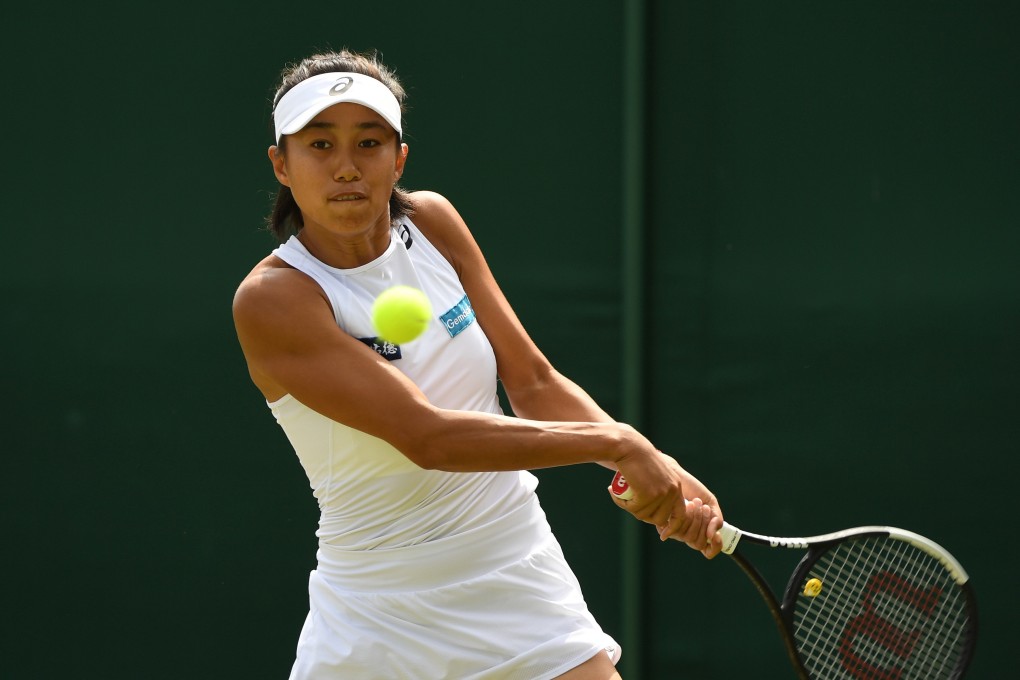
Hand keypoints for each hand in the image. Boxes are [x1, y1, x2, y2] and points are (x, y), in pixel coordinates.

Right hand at [608, 453, 724, 558]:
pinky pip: (633, 508)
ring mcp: (661, 494)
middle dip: (643, 515)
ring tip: (621, 494)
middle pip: (659, 519)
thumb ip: (661, 492)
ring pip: (644, 515)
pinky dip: (622, 503)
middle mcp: (672, 491)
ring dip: (630, 508)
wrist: (629, 447)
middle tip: (629, 502)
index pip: (680, 515)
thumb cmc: (639, 459)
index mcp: (676, 487)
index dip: (672, 527)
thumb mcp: (657, 476)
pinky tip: (614, 492)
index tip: (663, 535)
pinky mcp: (647, 494)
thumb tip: (661, 519)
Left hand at [658, 497, 724, 558]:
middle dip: (704, 524)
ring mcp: (676, 532)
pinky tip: (687, 504)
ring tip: (696, 502)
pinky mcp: (665, 526)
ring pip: (689, 538)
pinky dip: (687, 517)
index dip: (715, 547)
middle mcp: (687, 535)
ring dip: (696, 519)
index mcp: (700, 531)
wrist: (678, 477)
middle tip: (705, 508)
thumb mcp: (711, 504)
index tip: (716, 536)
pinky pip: (679, 531)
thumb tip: (712, 536)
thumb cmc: (693, 491)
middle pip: (699, 543)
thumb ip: (716, 520)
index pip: (708, 551)